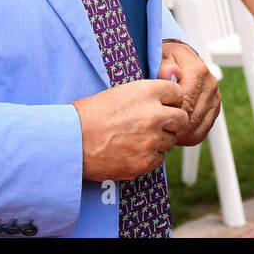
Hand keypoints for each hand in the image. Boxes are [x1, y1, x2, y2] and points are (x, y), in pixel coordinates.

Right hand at [72, 78, 189, 180]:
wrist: (72, 141)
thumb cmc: (92, 114)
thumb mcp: (121, 92)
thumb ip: (148, 94)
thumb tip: (171, 95)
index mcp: (148, 92)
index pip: (178, 93)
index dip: (169, 100)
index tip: (162, 105)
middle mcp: (154, 114)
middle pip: (181, 118)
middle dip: (171, 121)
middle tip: (154, 124)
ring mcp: (152, 140)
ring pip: (171, 140)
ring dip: (160, 140)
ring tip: (137, 138)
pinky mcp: (146, 161)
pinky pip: (159, 159)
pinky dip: (149, 156)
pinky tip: (131, 151)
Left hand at [157, 40, 219, 145]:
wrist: (182, 57)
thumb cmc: (168, 58)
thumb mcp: (161, 56)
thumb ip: (163, 65)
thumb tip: (168, 73)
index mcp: (198, 71)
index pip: (185, 102)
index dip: (170, 115)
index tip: (156, 121)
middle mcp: (210, 84)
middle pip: (193, 118)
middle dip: (174, 128)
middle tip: (157, 133)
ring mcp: (215, 97)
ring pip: (199, 127)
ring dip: (182, 135)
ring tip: (165, 134)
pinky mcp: (215, 108)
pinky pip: (203, 130)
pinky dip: (189, 136)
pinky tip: (175, 134)